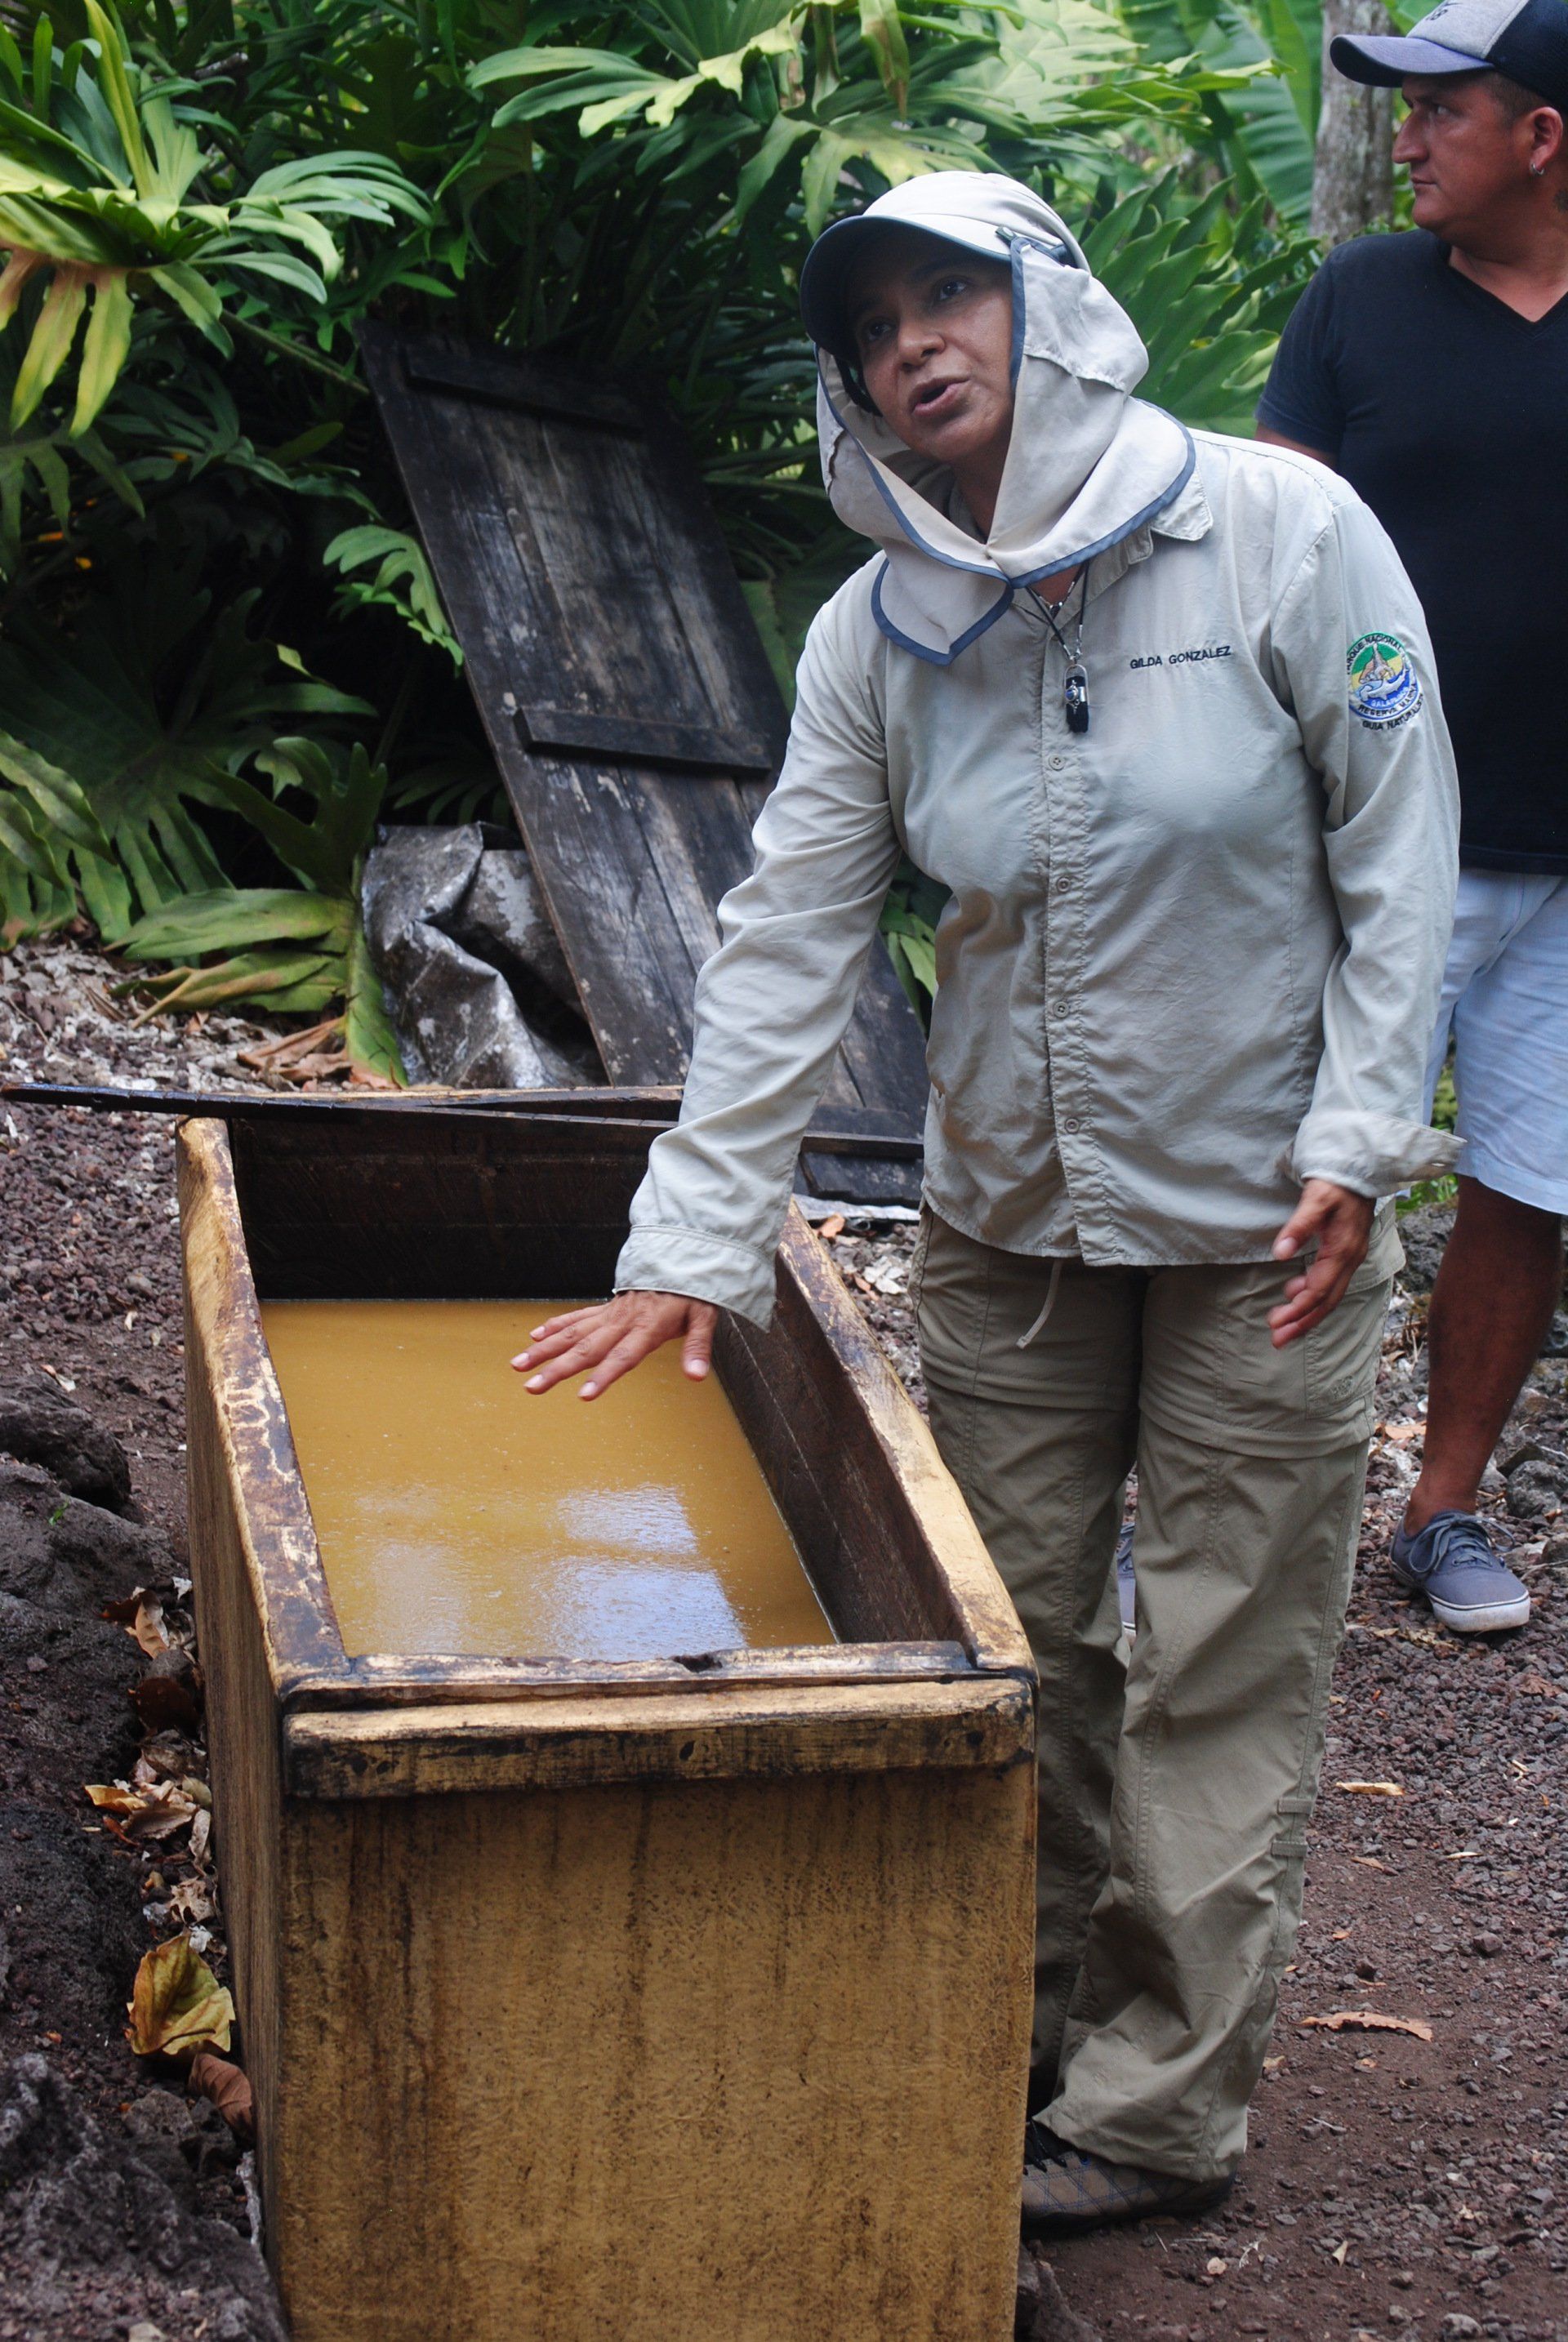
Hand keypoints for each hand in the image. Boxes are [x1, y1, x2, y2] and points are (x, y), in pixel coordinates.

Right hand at [511, 1289, 716, 1399]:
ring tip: (518, 1365)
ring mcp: (610, 1314)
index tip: (583, 1395)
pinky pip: (576, 1317)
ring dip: (544, 1350)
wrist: (682, 1258)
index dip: (603, 1376)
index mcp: (647, 1327)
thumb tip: (697, 1376)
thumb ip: (698, 1347)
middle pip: (586, 1349)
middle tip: (531, 1387)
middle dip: (556, 1370)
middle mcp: (622, 1322)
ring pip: (572, 1333)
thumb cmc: (693, 1293)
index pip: (623, 1357)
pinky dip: (554, 1326)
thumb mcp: (705, 1318)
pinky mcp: (605, 1309)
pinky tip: (534, 1338)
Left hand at [1267, 1180, 1374, 1347]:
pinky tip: (1294, 1293)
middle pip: (1326, 1301)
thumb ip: (1298, 1226)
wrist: (1361, 1169)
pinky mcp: (1347, 1252)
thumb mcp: (1315, 1199)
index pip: (1318, 1290)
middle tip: (1278, 1341)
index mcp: (1342, 1250)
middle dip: (1302, 1322)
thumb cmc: (1336, 1182)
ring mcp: (1351, 1257)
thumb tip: (1279, 1254)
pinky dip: (1313, 1294)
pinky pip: (1331, 1282)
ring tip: (1282, 1325)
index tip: (1276, 1324)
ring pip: (1330, 1294)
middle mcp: (1350, 1259)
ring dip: (1307, 1312)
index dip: (1297, 1310)